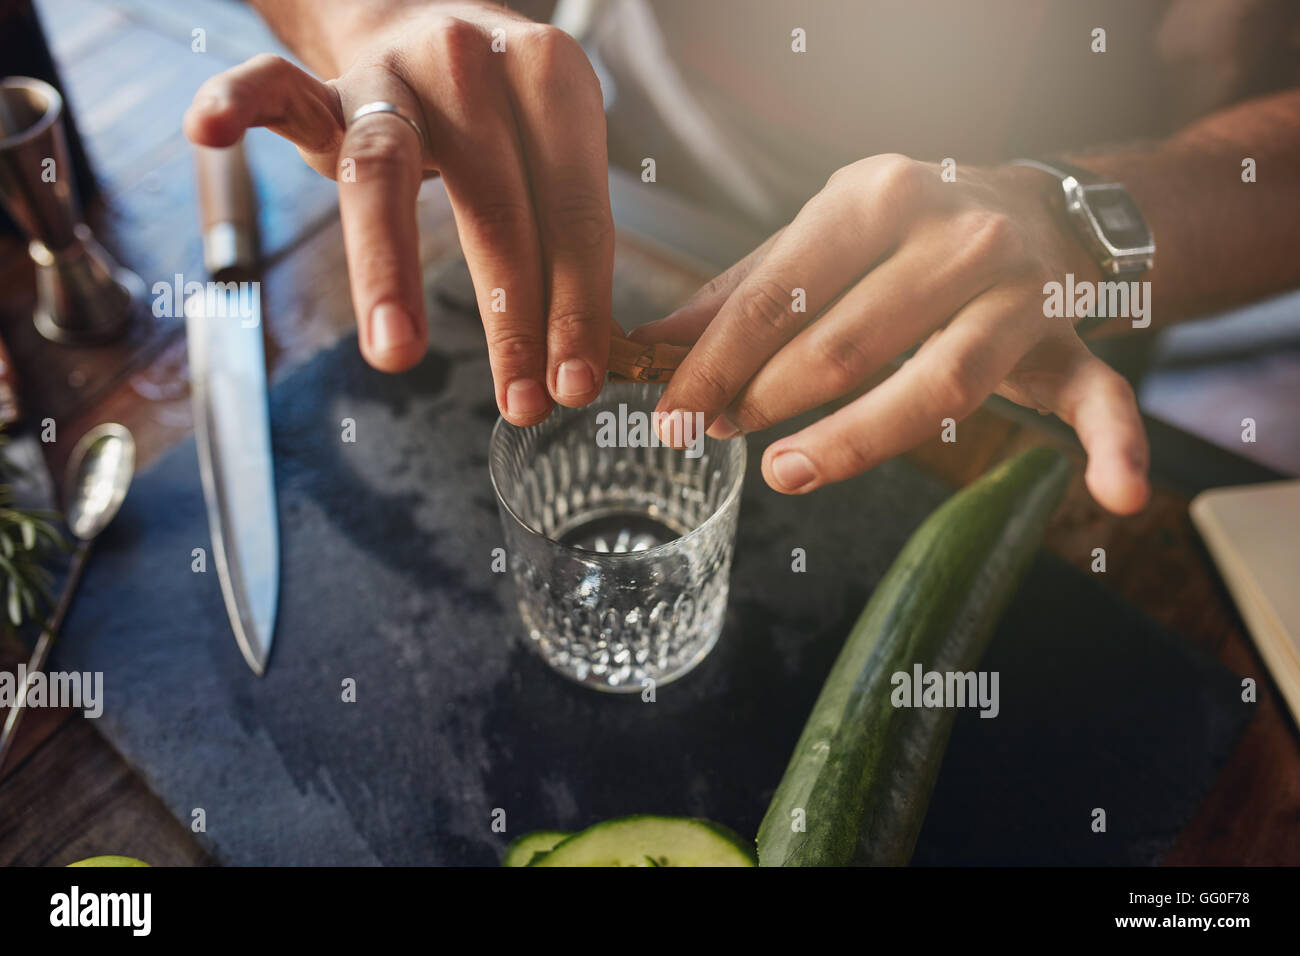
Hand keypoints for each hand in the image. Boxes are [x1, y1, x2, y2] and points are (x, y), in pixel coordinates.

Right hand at [183, 1, 612, 423]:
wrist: (422, 15)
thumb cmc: (498, 117)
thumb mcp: (551, 157)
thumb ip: (567, 241)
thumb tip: (579, 366)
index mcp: (551, 83)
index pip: (572, 212)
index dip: (576, 306)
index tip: (575, 385)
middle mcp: (470, 67)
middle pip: (492, 206)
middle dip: (512, 318)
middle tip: (522, 402)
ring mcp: (388, 72)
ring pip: (381, 168)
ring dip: (389, 266)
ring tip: (397, 353)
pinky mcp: (319, 85)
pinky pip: (271, 86)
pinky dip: (237, 102)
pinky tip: (209, 131)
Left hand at [631, 155, 1150, 514]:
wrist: (1036, 202)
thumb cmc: (905, 228)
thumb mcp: (821, 234)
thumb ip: (743, 290)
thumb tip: (650, 345)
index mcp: (880, 197)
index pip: (781, 291)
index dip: (718, 361)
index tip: (672, 414)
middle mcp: (957, 236)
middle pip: (850, 341)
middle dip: (770, 398)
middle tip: (722, 436)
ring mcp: (1021, 292)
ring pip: (941, 382)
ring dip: (859, 438)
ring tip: (785, 474)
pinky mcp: (1073, 340)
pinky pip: (1101, 397)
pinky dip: (1115, 446)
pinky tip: (1118, 495)